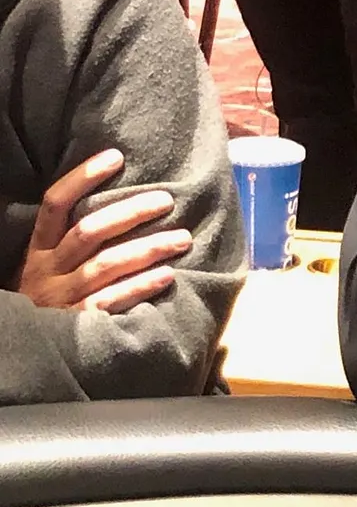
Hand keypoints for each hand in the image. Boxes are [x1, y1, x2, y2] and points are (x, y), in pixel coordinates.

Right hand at [16, 149, 192, 313]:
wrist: (24, 349)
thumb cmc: (50, 295)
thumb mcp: (49, 265)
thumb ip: (73, 238)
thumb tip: (126, 201)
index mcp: (38, 249)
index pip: (54, 204)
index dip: (82, 178)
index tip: (116, 156)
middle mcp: (47, 270)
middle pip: (89, 232)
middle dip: (130, 213)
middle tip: (167, 200)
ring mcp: (61, 297)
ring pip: (106, 265)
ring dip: (148, 249)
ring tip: (183, 238)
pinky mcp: (77, 323)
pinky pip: (110, 301)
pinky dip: (140, 287)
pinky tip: (167, 275)